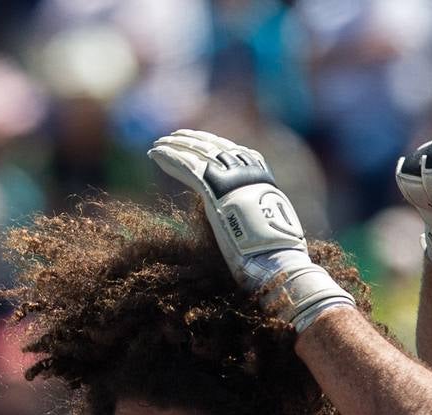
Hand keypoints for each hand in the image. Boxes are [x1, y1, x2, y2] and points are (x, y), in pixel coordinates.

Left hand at [149, 129, 355, 331]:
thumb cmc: (276, 255)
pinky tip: (155, 153)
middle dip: (193, 140)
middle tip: (175, 137)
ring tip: (159, 144)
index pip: (235, 152)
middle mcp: (247, 173)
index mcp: (262, 178)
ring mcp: (231, 180)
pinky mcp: (214, 190)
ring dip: (175, 147)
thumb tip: (253, 222)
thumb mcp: (271, 227)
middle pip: (215, 147)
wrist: (275, 260)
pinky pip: (187, 168)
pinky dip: (169, 158)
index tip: (202, 141)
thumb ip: (259, 215)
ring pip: (198, 154)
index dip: (215, 144)